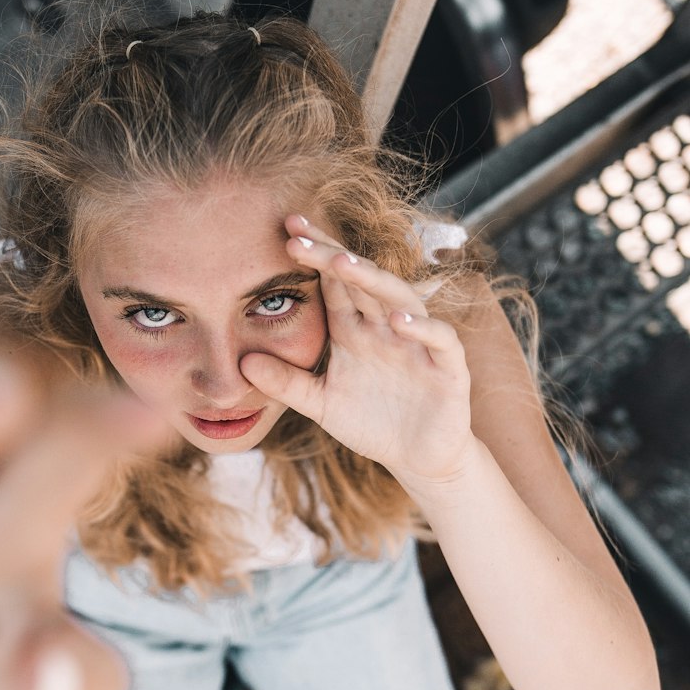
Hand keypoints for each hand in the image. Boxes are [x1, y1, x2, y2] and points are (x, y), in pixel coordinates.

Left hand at [240, 215, 472, 484]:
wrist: (417, 458)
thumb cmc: (370, 423)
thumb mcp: (320, 404)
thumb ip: (286, 383)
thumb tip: (242, 363)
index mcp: (354, 330)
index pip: (333, 284)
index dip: (314, 257)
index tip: (285, 232)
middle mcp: (385, 327)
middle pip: (361, 281)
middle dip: (332, 256)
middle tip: (299, 234)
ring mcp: (418, 344)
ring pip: (399, 299)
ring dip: (372, 280)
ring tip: (342, 263)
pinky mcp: (448, 368)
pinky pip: (440, 340)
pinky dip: (423, 328)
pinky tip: (398, 321)